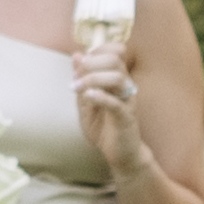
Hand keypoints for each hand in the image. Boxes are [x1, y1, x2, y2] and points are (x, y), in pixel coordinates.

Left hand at [71, 44, 152, 164]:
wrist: (119, 153)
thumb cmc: (104, 126)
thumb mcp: (86, 100)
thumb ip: (82, 78)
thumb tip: (77, 54)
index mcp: (117, 78)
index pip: (116, 51)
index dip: (97, 49)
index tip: (81, 62)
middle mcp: (125, 86)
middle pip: (115, 59)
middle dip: (92, 62)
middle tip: (76, 75)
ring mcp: (128, 101)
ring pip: (118, 77)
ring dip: (93, 78)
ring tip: (77, 88)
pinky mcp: (126, 118)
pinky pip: (116, 103)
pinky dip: (100, 97)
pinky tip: (88, 97)